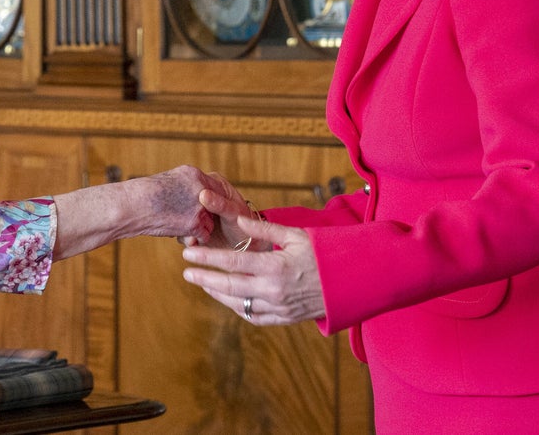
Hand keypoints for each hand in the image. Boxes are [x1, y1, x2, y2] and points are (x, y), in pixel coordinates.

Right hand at [52, 165, 218, 258]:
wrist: (129, 205)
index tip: (211, 210)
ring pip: (211, 222)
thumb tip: (194, 196)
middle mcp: (199, 187)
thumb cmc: (141, 195)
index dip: (213, 200)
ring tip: (184, 229)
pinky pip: (204, 235)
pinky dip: (195, 239)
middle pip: (216, 205)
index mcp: (193, 174)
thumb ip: (184, 186)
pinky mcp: (193, 223)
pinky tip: (183, 237)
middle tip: (204, 222)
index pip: (215, 187)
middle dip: (210, 215)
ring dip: (201, 228)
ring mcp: (198, 206)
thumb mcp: (167, 181)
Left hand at [181, 218, 325, 325]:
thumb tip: (238, 220)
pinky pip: (254, 317)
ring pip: (238, 305)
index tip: (189, 255)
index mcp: (275, 267)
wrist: (352, 281)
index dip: (207, 259)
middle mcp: (273, 290)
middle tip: (186, 271)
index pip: (232, 263)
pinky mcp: (285, 318)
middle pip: (229, 286)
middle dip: (204, 278)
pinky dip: (239, 309)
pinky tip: (229, 299)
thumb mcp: (295, 235)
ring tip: (204, 283)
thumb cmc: (324, 252)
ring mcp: (278, 307)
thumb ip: (264, 230)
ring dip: (218, 294)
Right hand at [183, 173, 258, 250]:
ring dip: (183, 228)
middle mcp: (203, 195)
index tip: (187, 208)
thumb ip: (220, 204)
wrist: (246, 245)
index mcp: (214, 183)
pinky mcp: (193, 225)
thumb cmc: (245, 225)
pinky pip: (182, 228)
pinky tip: (193, 242)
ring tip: (192, 238)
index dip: (189, 195)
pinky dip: (184, 236)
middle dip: (183, 214)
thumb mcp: (234, 213)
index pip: (195, 182)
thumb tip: (203, 195)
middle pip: (184, 199)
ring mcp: (196, 210)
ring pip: (180, 214)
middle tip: (189, 227)